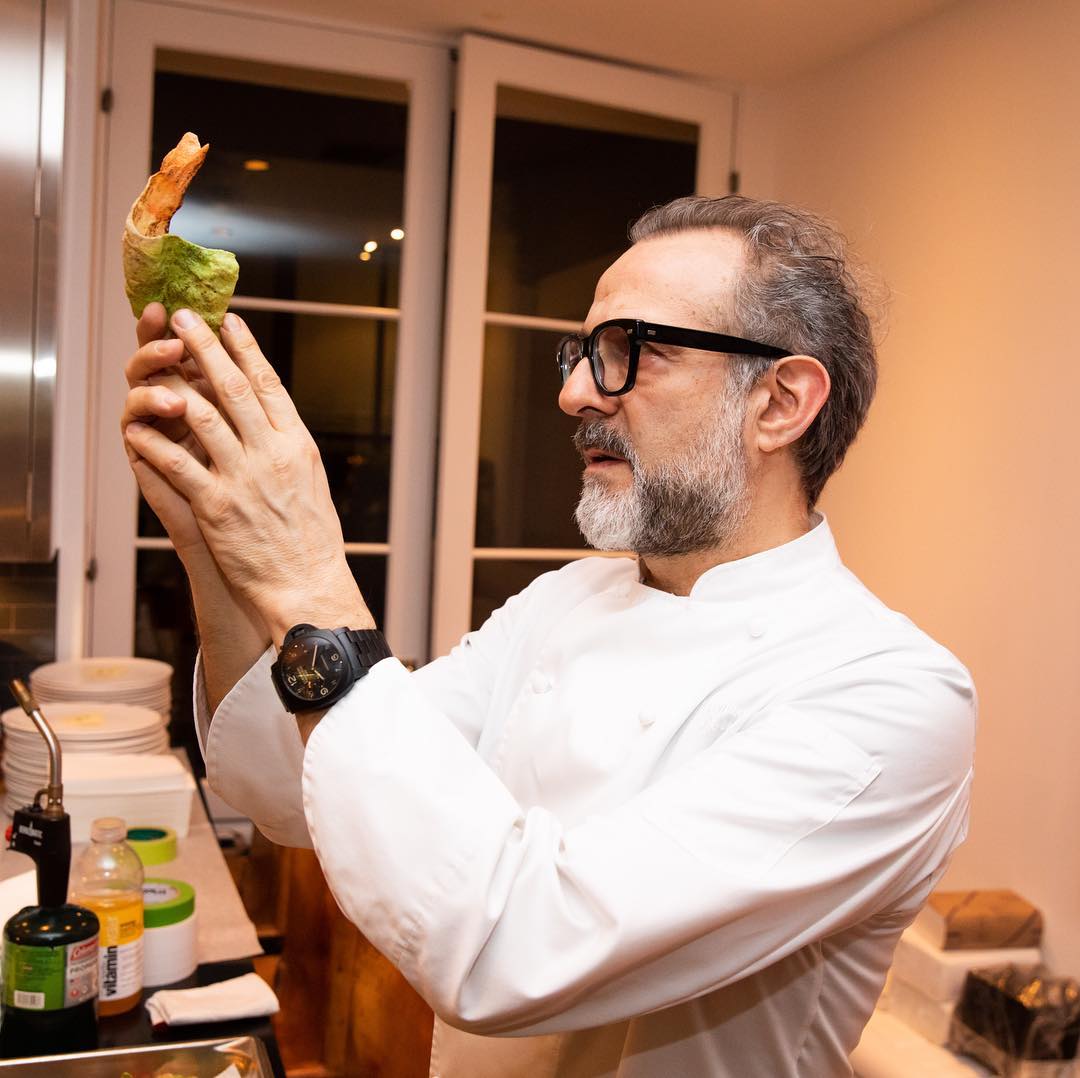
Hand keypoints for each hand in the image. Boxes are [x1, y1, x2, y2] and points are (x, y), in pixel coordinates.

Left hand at [122, 303, 272, 709]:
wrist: (306, 585)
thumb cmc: (312, 540)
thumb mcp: (312, 482)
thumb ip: (288, 448)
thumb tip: (272, 419)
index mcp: (297, 445)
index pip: (270, 385)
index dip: (247, 349)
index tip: (230, 322)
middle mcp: (271, 454)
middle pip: (234, 388)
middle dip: (205, 348)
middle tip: (184, 318)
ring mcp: (242, 478)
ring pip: (202, 417)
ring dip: (175, 383)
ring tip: (154, 361)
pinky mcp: (216, 506)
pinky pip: (178, 464)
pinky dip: (155, 442)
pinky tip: (138, 424)